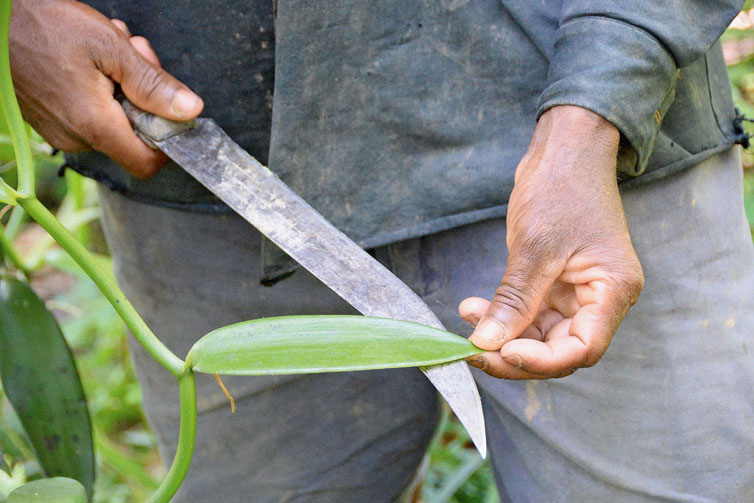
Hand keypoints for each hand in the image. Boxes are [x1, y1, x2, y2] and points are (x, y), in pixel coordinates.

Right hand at [10, 0, 202, 177]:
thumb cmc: (43, 24)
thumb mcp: (110, 46)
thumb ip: (153, 84)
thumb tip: (190, 111)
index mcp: (93, 125)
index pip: (146, 163)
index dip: (168, 142)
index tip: (172, 110)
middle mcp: (76, 138)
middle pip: (133, 135)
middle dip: (145, 95)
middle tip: (136, 53)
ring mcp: (60, 131)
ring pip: (114, 120)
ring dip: (124, 85)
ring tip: (111, 48)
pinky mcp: (50, 120)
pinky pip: (91, 113)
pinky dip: (102, 87)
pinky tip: (92, 59)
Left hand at [462, 106, 643, 378]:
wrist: (563, 151)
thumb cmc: (560, 189)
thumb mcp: (534, 247)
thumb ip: (513, 300)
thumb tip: (487, 344)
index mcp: (613, 290)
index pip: (582, 348)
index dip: (542, 360)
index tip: (502, 351)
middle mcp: (600, 298)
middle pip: (559, 348)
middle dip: (514, 352)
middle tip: (474, 349)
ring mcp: (577, 292)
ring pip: (540, 334)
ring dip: (503, 333)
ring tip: (467, 317)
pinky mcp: (555, 284)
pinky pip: (530, 313)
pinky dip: (503, 315)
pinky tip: (473, 308)